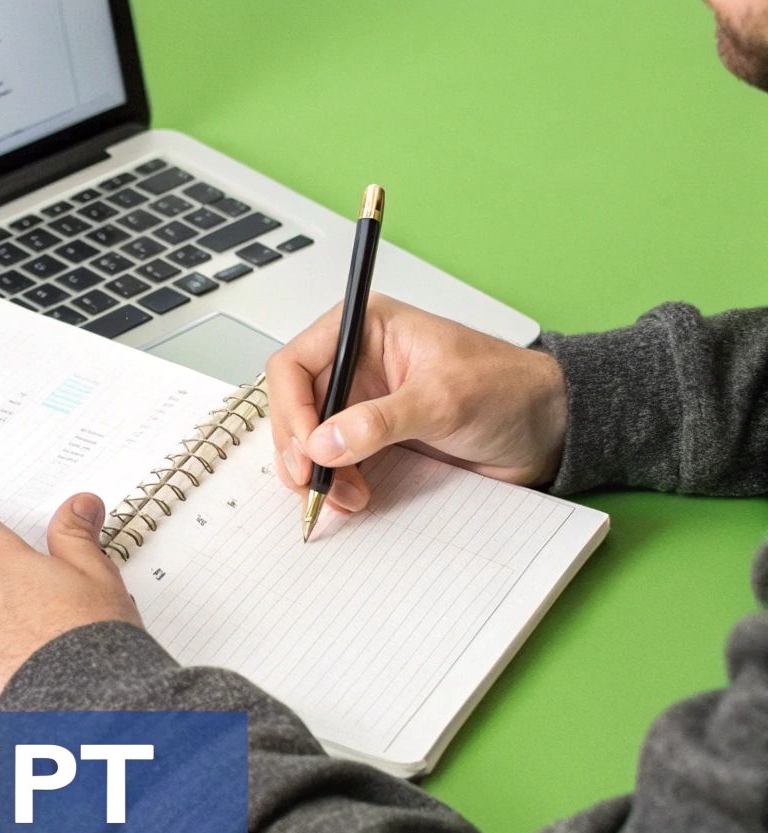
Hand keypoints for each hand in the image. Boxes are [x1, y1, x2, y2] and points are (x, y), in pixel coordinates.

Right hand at [266, 294, 567, 512]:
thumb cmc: (509, 390)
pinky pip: (333, 461)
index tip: (308, 451)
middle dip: (300, 449)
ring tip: (345, 495)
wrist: (549, 430)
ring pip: (308, 439)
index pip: (294, 364)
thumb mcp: (443, 399)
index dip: (292, 410)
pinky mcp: (372, 437)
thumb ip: (379, 420)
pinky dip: (334, 483)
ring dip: (318, 472)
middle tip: (316, 483)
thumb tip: (324, 443)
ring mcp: (362, 401)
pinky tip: (352, 495)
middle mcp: (356, 363)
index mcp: (366, 330)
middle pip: (294, 406)